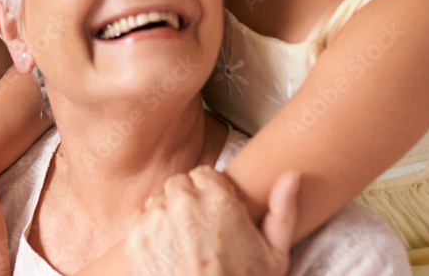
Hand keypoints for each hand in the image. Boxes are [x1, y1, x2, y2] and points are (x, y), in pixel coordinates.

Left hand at [126, 167, 298, 275]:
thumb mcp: (274, 255)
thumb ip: (283, 211)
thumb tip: (292, 175)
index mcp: (218, 199)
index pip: (204, 174)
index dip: (211, 194)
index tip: (216, 214)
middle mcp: (184, 202)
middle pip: (180, 185)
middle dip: (188, 201)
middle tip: (200, 232)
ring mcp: (157, 219)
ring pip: (159, 201)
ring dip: (168, 215)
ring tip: (185, 245)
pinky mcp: (136, 237)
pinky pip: (140, 220)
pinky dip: (150, 232)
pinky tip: (169, 254)